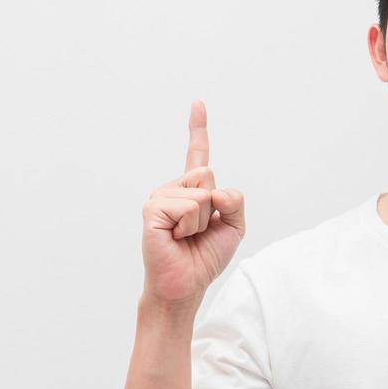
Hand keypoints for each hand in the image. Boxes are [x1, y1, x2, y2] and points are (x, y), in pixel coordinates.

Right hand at [141, 100, 245, 306]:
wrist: (185, 284)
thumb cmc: (203, 258)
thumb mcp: (233, 228)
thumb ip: (235, 202)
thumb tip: (217, 190)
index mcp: (192, 191)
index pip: (197, 155)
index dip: (198, 129)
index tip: (198, 103)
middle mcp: (174, 189)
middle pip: (208, 176)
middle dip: (214, 208)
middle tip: (197, 231)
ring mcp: (160, 197)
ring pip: (201, 193)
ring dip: (201, 222)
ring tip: (185, 237)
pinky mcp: (152, 209)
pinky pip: (188, 207)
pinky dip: (189, 227)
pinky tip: (175, 238)